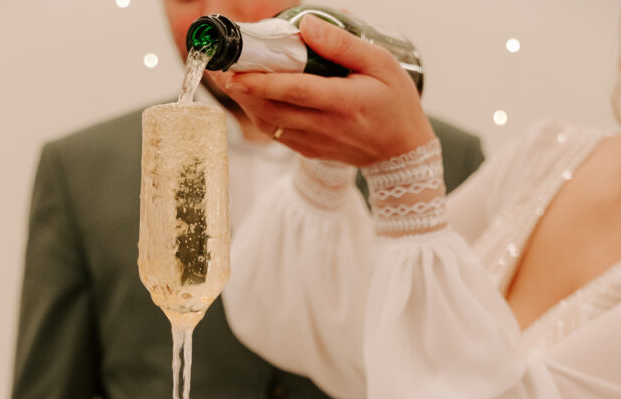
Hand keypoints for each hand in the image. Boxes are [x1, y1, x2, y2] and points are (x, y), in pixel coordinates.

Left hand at [223, 15, 433, 166]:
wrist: (401, 151)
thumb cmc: (395, 103)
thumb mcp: (381, 64)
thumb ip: (342, 45)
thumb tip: (306, 26)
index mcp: (343, 103)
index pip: (294, 91)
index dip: (261, 81)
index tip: (235, 69)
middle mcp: (324, 127)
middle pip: (272, 108)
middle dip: (240, 88)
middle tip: (219, 66)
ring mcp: (314, 143)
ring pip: (269, 123)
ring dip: (245, 102)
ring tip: (228, 78)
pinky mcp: (308, 151)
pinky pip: (276, 133)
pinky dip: (259, 114)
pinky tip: (251, 96)